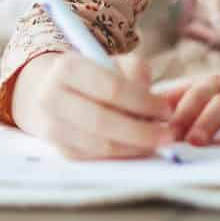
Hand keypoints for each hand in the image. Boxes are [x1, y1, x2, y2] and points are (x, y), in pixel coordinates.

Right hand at [11, 51, 171, 159]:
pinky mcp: (60, 150)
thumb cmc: (92, 75)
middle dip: (142, 131)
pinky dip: (122, 156)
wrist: (51, 89)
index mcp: (67, 68)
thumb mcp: (112, 61)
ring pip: (100, 145)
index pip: (111, 88)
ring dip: (135, 147)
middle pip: (103, 121)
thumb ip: (136, 72)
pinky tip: (137, 148)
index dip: (143, 102)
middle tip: (168, 134)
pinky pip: (96, 159)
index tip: (166, 109)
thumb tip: (156, 104)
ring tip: (156, 142)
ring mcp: (52, 127)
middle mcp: (52, 97)